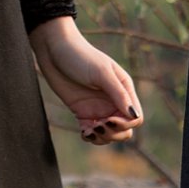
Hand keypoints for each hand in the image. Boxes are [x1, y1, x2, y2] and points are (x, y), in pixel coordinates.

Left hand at [30, 18, 142, 144]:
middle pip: (125, 130)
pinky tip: (83, 133)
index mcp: (123, 90)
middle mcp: (113, 101)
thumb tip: (134, 115)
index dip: (125, 124)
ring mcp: (97, 108)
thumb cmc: (79, 55)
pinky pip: (91, 132)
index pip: (135, 118)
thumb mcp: (100, 72)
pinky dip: (90, 136)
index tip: (108, 119)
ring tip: (89, 131)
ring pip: (109, 134)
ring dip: (102, 138)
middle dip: (114, 134)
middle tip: (97, 126)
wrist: (53, 49)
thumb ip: (118, 93)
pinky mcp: (82, 112)